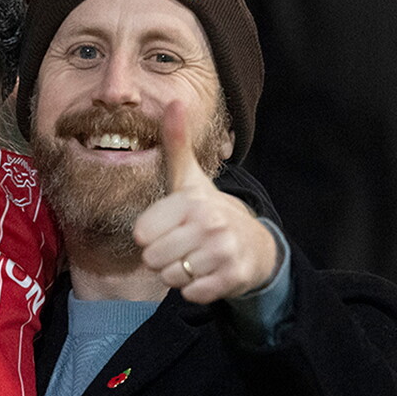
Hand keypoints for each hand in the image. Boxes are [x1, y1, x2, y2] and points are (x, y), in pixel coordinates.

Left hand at [133, 101, 277, 303]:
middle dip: (162, 257)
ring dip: (177, 273)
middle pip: (153, 259)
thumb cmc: (208, 209)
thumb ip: (176, 143)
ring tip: (193, 258)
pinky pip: (191, 293)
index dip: (150, 235)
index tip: (167, 227)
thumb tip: (174, 101)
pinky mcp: (233, 278)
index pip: (142, 234)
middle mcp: (210, 224)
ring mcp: (223, 252)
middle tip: (180, 246)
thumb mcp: (189, 177)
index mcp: (192, 201)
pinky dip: (194, 288)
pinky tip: (206, 273)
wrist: (255, 243)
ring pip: (171, 277)